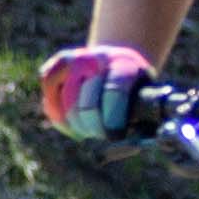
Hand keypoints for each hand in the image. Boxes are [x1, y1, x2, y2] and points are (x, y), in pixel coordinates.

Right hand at [39, 41, 156, 141]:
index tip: (114, 136)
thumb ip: (144, 121)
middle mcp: (98, 57)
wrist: (118, 62)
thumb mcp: (147, 99)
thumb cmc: (134, 91)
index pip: (114, 91)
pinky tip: (71, 125)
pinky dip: (58, 117)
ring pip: (66, 103)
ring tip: (86, 132)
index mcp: (125, 64)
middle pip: (87, 103)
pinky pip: (50, 99)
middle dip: (93, 127)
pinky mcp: (58, 64)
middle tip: (101, 135)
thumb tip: (132, 142)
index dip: (113, 119)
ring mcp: (75, 58)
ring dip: (76, 126)